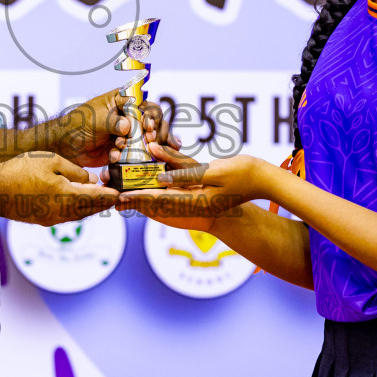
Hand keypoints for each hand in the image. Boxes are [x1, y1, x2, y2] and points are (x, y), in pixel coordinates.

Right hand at [0, 151, 120, 225]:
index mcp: (68, 197)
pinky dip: (78, 209)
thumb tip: (90, 179)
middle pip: (92, 209)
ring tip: (101, 198)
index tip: (123, 193)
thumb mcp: (51, 161)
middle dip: (105, 202)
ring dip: (91, 207)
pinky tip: (78, 201)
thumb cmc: (20, 171)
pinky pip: (67, 216)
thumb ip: (75, 171)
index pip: (98, 198)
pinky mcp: (43, 220)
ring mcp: (52, 219)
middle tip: (117, 195)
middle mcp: (63, 213)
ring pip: (80, 215)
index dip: (112, 195)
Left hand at [52, 88, 175, 167]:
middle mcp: (127, 116)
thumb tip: (126, 126)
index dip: (150, 116)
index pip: (144, 105)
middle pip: (151, 122)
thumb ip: (112, 122)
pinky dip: (132, 156)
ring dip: (145, 146)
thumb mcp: (94, 120)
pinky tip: (120, 157)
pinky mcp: (123, 148)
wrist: (64, 146)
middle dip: (153, 133)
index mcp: (121, 101)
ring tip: (138, 151)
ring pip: (146, 138)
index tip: (148, 127)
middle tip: (151, 142)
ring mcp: (126, 133)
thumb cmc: (76, 125)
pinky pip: (135, 153)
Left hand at [114, 143, 259, 230]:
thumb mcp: (214, 171)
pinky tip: (146, 180)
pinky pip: (176, 190)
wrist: (264, 181)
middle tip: (112, 194)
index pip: (162, 200)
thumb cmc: (244, 174)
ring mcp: (198, 200)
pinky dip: (159, 186)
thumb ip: (185, 174)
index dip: (138, 197)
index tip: (119, 196)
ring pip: (164, 197)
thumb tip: (159, 178)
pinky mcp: (200, 194)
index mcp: (199, 203)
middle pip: (158, 201)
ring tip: (121, 188)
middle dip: (135, 197)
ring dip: (144, 193)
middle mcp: (196, 205)